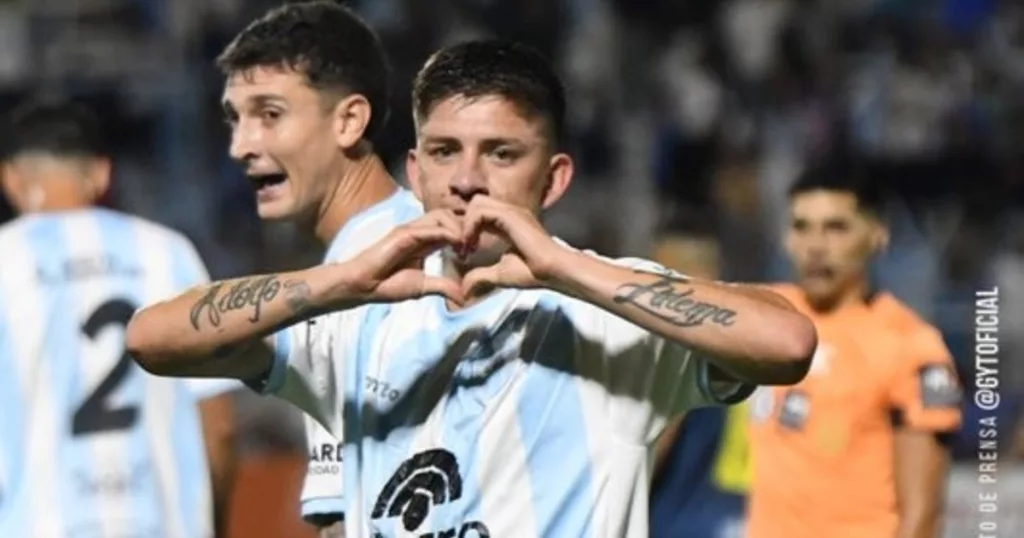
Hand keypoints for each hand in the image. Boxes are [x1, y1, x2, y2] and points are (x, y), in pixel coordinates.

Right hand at [344, 209, 462, 303]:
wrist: (363, 286)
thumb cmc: (387, 284)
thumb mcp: (423, 287)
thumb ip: (443, 287)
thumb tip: (463, 299)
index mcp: (425, 241)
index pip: (450, 225)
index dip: (465, 235)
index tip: (471, 253)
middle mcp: (419, 231)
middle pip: (449, 214)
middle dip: (464, 227)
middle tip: (470, 249)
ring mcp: (411, 230)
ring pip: (442, 215)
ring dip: (458, 229)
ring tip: (462, 249)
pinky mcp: (404, 233)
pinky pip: (430, 228)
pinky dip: (447, 234)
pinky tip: (455, 247)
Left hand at [460, 196, 566, 296]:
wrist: (553, 270)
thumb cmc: (532, 272)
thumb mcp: (499, 274)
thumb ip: (480, 276)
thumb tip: (464, 289)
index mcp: (508, 222)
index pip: (480, 213)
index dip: (468, 229)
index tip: (466, 253)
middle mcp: (509, 212)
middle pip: (476, 203)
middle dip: (465, 222)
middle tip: (464, 247)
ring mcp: (510, 211)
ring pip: (476, 203)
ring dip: (466, 223)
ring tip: (467, 246)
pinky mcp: (510, 215)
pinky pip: (480, 211)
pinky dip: (470, 226)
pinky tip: (472, 244)